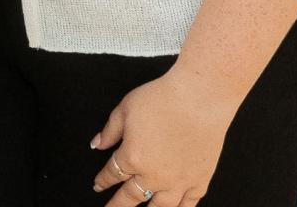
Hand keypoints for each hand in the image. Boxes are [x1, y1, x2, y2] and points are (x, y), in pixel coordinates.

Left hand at [90, 67, 234, 205]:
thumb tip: (96, 144)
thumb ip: (109, 132)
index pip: (113, 174)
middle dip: (118, 205)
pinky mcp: (199, 181)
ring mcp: (179, 182)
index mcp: (133, 157)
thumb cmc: (162, 100)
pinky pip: (187, 205)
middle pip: (132, 196)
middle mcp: (154, 176)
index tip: (98, 185)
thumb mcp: (124, 110)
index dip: (103, 180)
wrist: (199, 100)